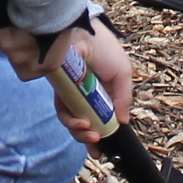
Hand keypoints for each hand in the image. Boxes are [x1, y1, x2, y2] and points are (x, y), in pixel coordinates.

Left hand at [0, 15, 133, 143]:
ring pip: (74, 121)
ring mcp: (72, 93)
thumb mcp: (122, 74)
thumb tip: (124, 121)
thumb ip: (124, 99)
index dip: (104, 132)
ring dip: (83, 133)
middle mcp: (87, 93)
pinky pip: (63, 112)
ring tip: (91, 135)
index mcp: (104, 89)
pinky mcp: (58, 91)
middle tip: (97, 147)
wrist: (80, 33)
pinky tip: (82, 123)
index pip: (103, 115)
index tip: (106, 149)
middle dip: (92, 139)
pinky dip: (73, 122)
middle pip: (88, 123)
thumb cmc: (103, 48)